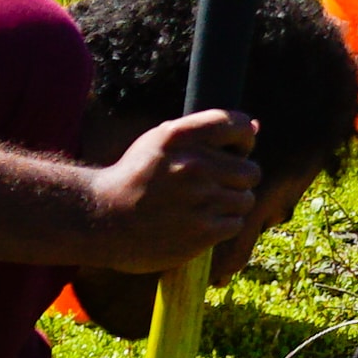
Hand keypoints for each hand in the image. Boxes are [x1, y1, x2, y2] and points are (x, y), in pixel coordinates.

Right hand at [77, 108, 260, 267]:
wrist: (101, 219)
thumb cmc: (136, 178)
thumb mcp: (161, 143)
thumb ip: (206, 133)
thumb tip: (256, 127)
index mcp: (180, 136)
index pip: (238, 125)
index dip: (245, 139)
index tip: (235, 150)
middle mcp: (192, 165)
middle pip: (251, 170)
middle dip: (238, 179)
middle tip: (214, 186)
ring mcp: (199, 199)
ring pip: (245, 199)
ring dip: (230, 204)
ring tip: (203, 207)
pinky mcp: (201, 231)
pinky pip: (235, 223)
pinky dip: (223, 225)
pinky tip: (200, 223)